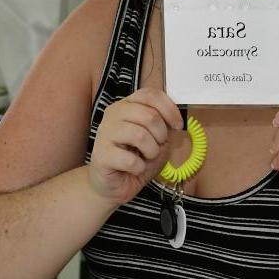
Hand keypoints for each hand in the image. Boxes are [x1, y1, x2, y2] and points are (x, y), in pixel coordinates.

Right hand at [86, 88, 181, 207]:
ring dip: (151, 151)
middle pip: (148, 115)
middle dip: (161, 135)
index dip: (169, 109)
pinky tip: (133, 168)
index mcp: (127, 105)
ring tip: (145, 157)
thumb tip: (176, 119)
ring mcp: (104, 133)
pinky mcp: (101, 154)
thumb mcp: (157, 139)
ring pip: (140, 135)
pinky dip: (139, 168)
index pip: (150, 94)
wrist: (114, 184)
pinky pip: (130, 160)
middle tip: (157, 146)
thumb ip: (165, 125)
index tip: (178, 125)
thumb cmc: (136, 159)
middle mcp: (113, 114)